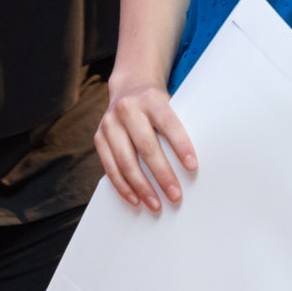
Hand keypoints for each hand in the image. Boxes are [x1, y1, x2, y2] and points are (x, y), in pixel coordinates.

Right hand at [94, 82, 198, 212]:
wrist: (129, 86)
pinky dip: (123, 186)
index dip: (180, 145)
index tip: (192, 166)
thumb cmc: (157, 103)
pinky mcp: (99, 137)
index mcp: (150, 98)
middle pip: (146, 147)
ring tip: (156, 204)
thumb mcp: (169, 103)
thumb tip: (191, 164)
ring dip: (142, 187)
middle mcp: (127, 109)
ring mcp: (110, 123)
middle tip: (175, 195)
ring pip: (125, 161)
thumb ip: (175, 127)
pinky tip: (135, 199)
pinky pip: (110, 167)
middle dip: (162, 174)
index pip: (168, 124)